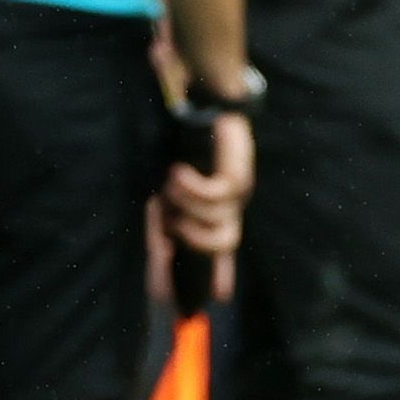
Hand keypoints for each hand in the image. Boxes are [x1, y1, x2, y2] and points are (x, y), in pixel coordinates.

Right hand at [161, 109, 255, 302]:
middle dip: (195, 241)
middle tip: (171, 224)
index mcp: (216, 210)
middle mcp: (230, 205)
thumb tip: (161, 246)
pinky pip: (214, 198)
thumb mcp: (167, 187)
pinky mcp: (238, 176)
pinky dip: (191, 188)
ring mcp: (238, 193)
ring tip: (170, 180)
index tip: (217, 297)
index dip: (220, 275)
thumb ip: (164, 215)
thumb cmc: (182, 144)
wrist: (202, 103)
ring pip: (216, 223)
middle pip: (224, 244)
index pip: (221, 250)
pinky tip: (179, 171)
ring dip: (185, 206)